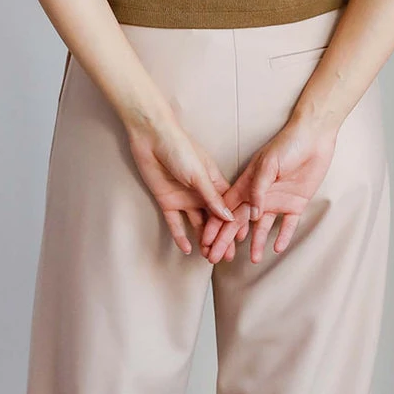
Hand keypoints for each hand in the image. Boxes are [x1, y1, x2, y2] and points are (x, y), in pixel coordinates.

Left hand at [125, 113, 238, 257]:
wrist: (150, 137)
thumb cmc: (179, 147)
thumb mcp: (199, 174)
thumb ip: (212, 198)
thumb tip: (229, 217)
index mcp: (213, 181)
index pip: (228, 206)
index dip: (235, 223)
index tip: (242, 240)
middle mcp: (200, 191)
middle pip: (213, 219)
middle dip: (220, 237)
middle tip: (226, 256)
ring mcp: (184, 197)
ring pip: (196, 223)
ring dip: (203, 239)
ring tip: (209, 257)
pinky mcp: (166, 201)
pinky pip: (175, 222)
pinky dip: (181, 236)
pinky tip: (188, 249)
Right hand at [199, 111, 340, 263]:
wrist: (314, 137)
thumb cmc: (288, 145)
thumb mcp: (268, 163)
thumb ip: (258, 189)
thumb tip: (252, 215)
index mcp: (248, 183)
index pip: (227, 208)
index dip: (216, 225)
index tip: (206, 241)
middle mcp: (260, 195)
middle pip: (239, 221)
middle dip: (227, 239)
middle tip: (217, 258)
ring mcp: (277, 200)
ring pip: (262, 227)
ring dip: (255, 243)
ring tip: (252, 260)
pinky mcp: (296, 203)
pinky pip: (288, 224)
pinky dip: (283, 237)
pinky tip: (276, 249)